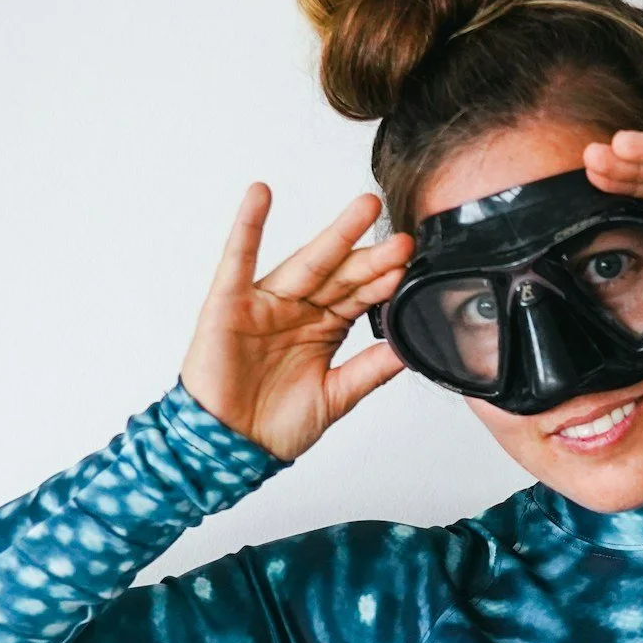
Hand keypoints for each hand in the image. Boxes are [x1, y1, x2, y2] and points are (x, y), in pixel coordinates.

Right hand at [178, 186, 411, 461]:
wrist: (228, 448)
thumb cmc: (273, 424)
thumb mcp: (336, 396)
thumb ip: (369, 370)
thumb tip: (409, 349)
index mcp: (324, 328)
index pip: (361, 297)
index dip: (386, 282)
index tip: (414, 265)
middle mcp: (298, 310)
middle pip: (342, 276)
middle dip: (373, 257)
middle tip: (404, 239)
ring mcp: (266, 303)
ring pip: (306, 263)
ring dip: (335, 234)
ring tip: (364, 208)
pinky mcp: (229, 303)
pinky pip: (238, 260)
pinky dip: (247, 226)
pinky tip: (260, 195)